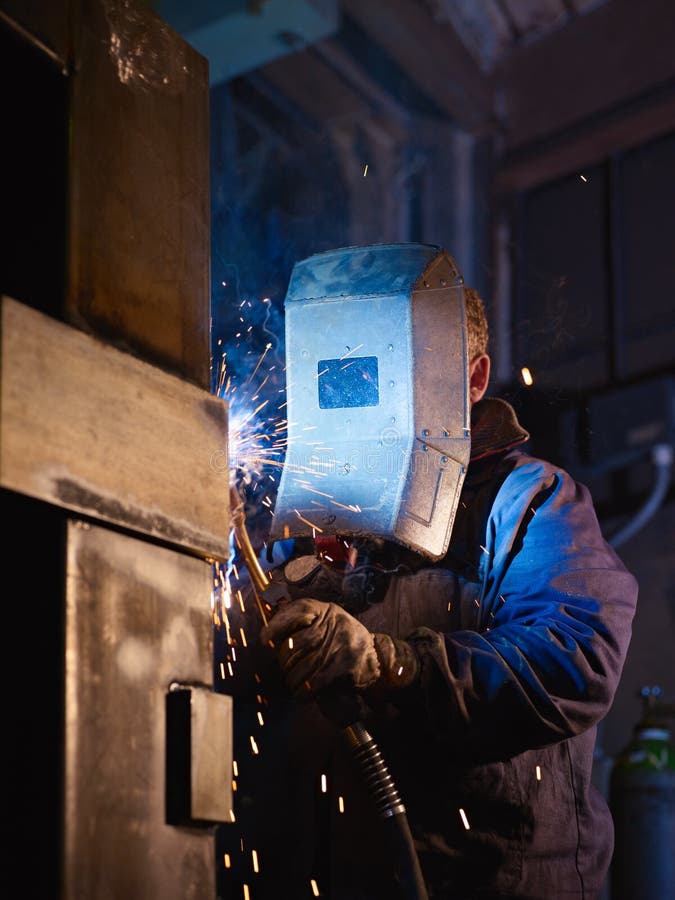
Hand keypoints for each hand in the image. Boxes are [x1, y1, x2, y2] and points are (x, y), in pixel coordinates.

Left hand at [260, 599, 418, 699]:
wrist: (376, 655)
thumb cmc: (342, 638)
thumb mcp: (328, 620)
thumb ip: (303, 622)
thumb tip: (272, 638)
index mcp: (326, 610)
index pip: (298, 610)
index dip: (278, 625)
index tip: (265, 639)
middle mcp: (334, 624)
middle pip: (295, 644)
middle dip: (285, 662)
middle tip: (285, 669)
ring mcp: (340, 645)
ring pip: (302, 666)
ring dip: (292, 680)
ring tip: (292, 683)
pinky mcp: (344, 666)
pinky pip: (314, 682)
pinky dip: (304, 691)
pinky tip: (302, 694)